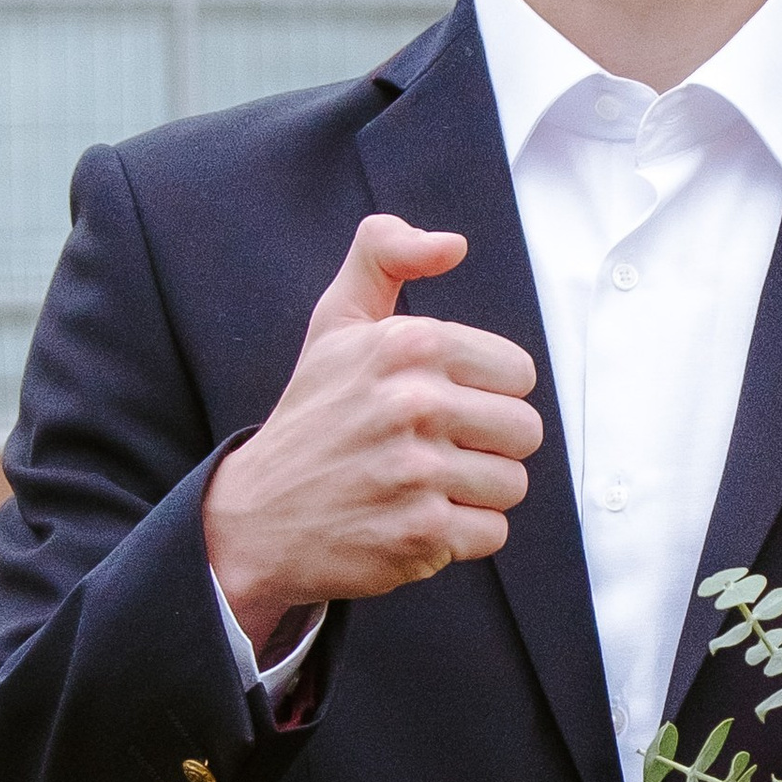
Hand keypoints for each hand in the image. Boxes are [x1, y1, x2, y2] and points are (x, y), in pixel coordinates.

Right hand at [202, 215, 542, 652]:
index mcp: (406, 344)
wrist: (256, 517)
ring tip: (424, 486)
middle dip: (489, 446)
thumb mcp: (336, 322)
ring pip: (513, 483)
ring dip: (476, 493)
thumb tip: (453, 245)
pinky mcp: (421, 532)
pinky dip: (461, 535)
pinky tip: (416, 520)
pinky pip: (493, 532)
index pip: (518, 373)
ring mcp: (418, 472)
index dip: (486, 393)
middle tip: (438, 451)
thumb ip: (384, 255)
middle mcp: (413, 403)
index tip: (443, 404)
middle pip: (525, 430)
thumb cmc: (311, 416)